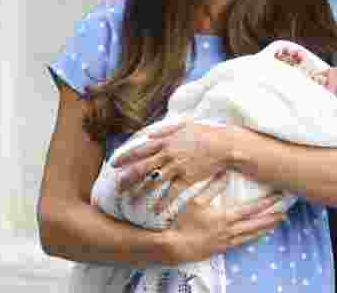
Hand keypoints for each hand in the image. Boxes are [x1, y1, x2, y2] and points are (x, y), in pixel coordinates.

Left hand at [111, 122, 231, 211]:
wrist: (224, 145)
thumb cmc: (206, 134)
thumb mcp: (184, 126)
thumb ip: (165, 130)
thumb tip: (149, 134)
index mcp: (165, 141)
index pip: (140, 150)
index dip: (125, 157)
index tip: (113, 164)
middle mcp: (168, 154)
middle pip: (141, 167)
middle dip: (126, 178)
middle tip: (116, 187)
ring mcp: (176, 167)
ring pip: (152, 181)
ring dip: (140, 192)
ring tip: (129, 200)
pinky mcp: (187, 177)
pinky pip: (171, 192)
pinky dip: (162, 202)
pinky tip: (155, 210)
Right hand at [164, 173, 286, 263]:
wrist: (176, 247)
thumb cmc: (184, 223)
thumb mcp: (195, 202)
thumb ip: (212, 187)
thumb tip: (225, 173)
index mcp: (226, 217)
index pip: (251, 209)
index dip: (266, 203)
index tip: (278, 197)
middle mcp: (230, 230)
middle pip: (256, 223)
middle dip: (271, 217)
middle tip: (285, 212)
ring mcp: (228, 240)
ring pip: (252, 234)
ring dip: (266, 228)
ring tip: (278, 223)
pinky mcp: (223, 248)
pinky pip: (243, 242)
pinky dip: (254, 238)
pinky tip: (260, 235)